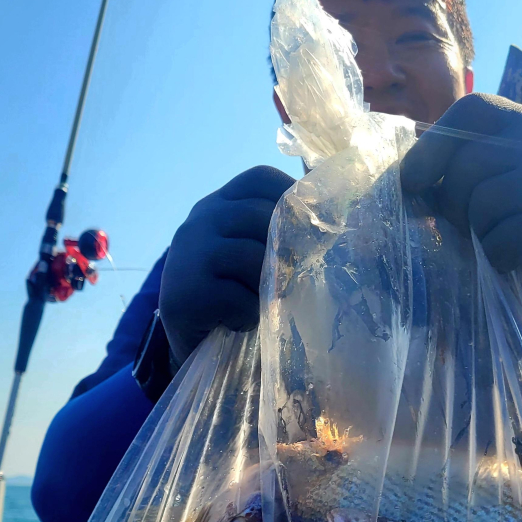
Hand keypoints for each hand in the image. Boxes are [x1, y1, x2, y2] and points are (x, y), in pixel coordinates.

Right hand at [160, 165, 295, 366]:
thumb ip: (277, 232)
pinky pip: (237, 298)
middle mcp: (200, 219)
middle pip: (260, 216)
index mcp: (219, 204)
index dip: (292, 197)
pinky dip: (249, 314)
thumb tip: (337, 213)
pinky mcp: (185, 293)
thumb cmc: (233, 295)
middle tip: (298, 276)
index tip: (313, 229)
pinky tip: (242, 323)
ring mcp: (188, 253)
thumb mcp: (252, 253)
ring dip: (269, 286)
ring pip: (251, 257)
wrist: (188, 343)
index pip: (260, 179)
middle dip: (288, 248)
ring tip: (268, 304)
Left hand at [400, 93, 521, 309]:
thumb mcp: (482, 183)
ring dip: (477, 234)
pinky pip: (504, 240)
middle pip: (471, 162)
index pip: (471, 112)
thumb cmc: (506, 223)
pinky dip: (496, 259)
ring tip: (493, 242)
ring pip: (486, 201)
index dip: (433, 145)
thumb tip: (402, 180)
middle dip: (454, 204)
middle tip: (466, 227)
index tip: (411, 181)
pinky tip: (511, 260)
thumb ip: (454, 168)